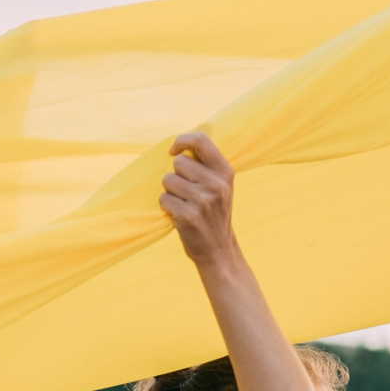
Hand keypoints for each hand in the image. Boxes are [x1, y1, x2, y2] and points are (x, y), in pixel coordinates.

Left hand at [159, 132, 238, 268]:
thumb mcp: (220, 185)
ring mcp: (203, 201)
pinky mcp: (189, 216)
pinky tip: (180, 215)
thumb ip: (206, 164)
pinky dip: (167, 207)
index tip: (173, 151)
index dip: (182, 141)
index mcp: (225, 172)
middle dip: (176, 175)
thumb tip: (182, 143)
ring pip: (168, 180)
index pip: (201, 140)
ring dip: (170, 192)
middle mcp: (216, 184)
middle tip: (186, 192)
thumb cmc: (214, 213)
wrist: (218, 250)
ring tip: (184, 204)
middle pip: (178, 162)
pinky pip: (163, 199)